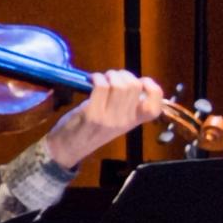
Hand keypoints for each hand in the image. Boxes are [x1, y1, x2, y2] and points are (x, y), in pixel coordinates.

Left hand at [40, 70, 172, 168]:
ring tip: (101, 78)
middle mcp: (124, 121)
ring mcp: (108, 118)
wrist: (67, 148)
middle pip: (134, 86)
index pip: (154, 108)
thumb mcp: (115, 121)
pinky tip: (91, 80)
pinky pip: (101, 86)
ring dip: (108, 74)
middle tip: (112, 77)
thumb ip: (126, 105)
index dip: (154, 90)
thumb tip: (130, 80)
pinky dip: (96, 78)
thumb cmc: (91, 130)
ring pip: (118, 84)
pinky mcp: (92, 114)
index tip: (142, 82)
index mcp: (133, 123)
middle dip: (122, 74)